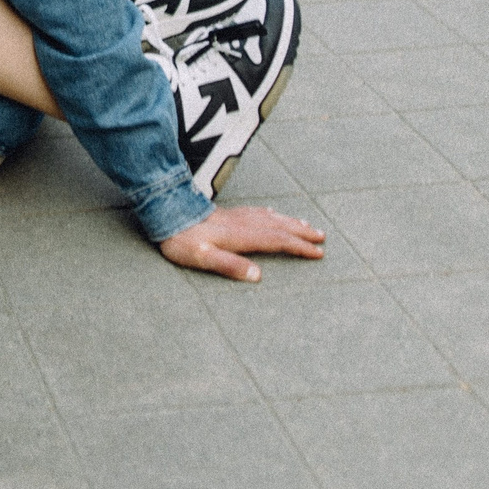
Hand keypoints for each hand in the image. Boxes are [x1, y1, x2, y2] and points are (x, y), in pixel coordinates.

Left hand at [158, 207, 326, 282]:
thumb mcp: (202, 258)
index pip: (277, 241)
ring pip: (271, 218)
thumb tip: (257, 276)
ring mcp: (236, 217)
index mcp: (241, 236)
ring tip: (308, 225)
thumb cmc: (181, 239)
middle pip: (279, 227)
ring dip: (291, 222)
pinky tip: (273, 214)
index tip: (318, 253)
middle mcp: (243, 224)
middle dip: (302, 233)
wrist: (165, 212)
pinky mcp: (228, 214)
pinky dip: (271, 214)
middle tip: (322, 237)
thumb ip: (229, 266)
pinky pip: (257, 212)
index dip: (299, 247)